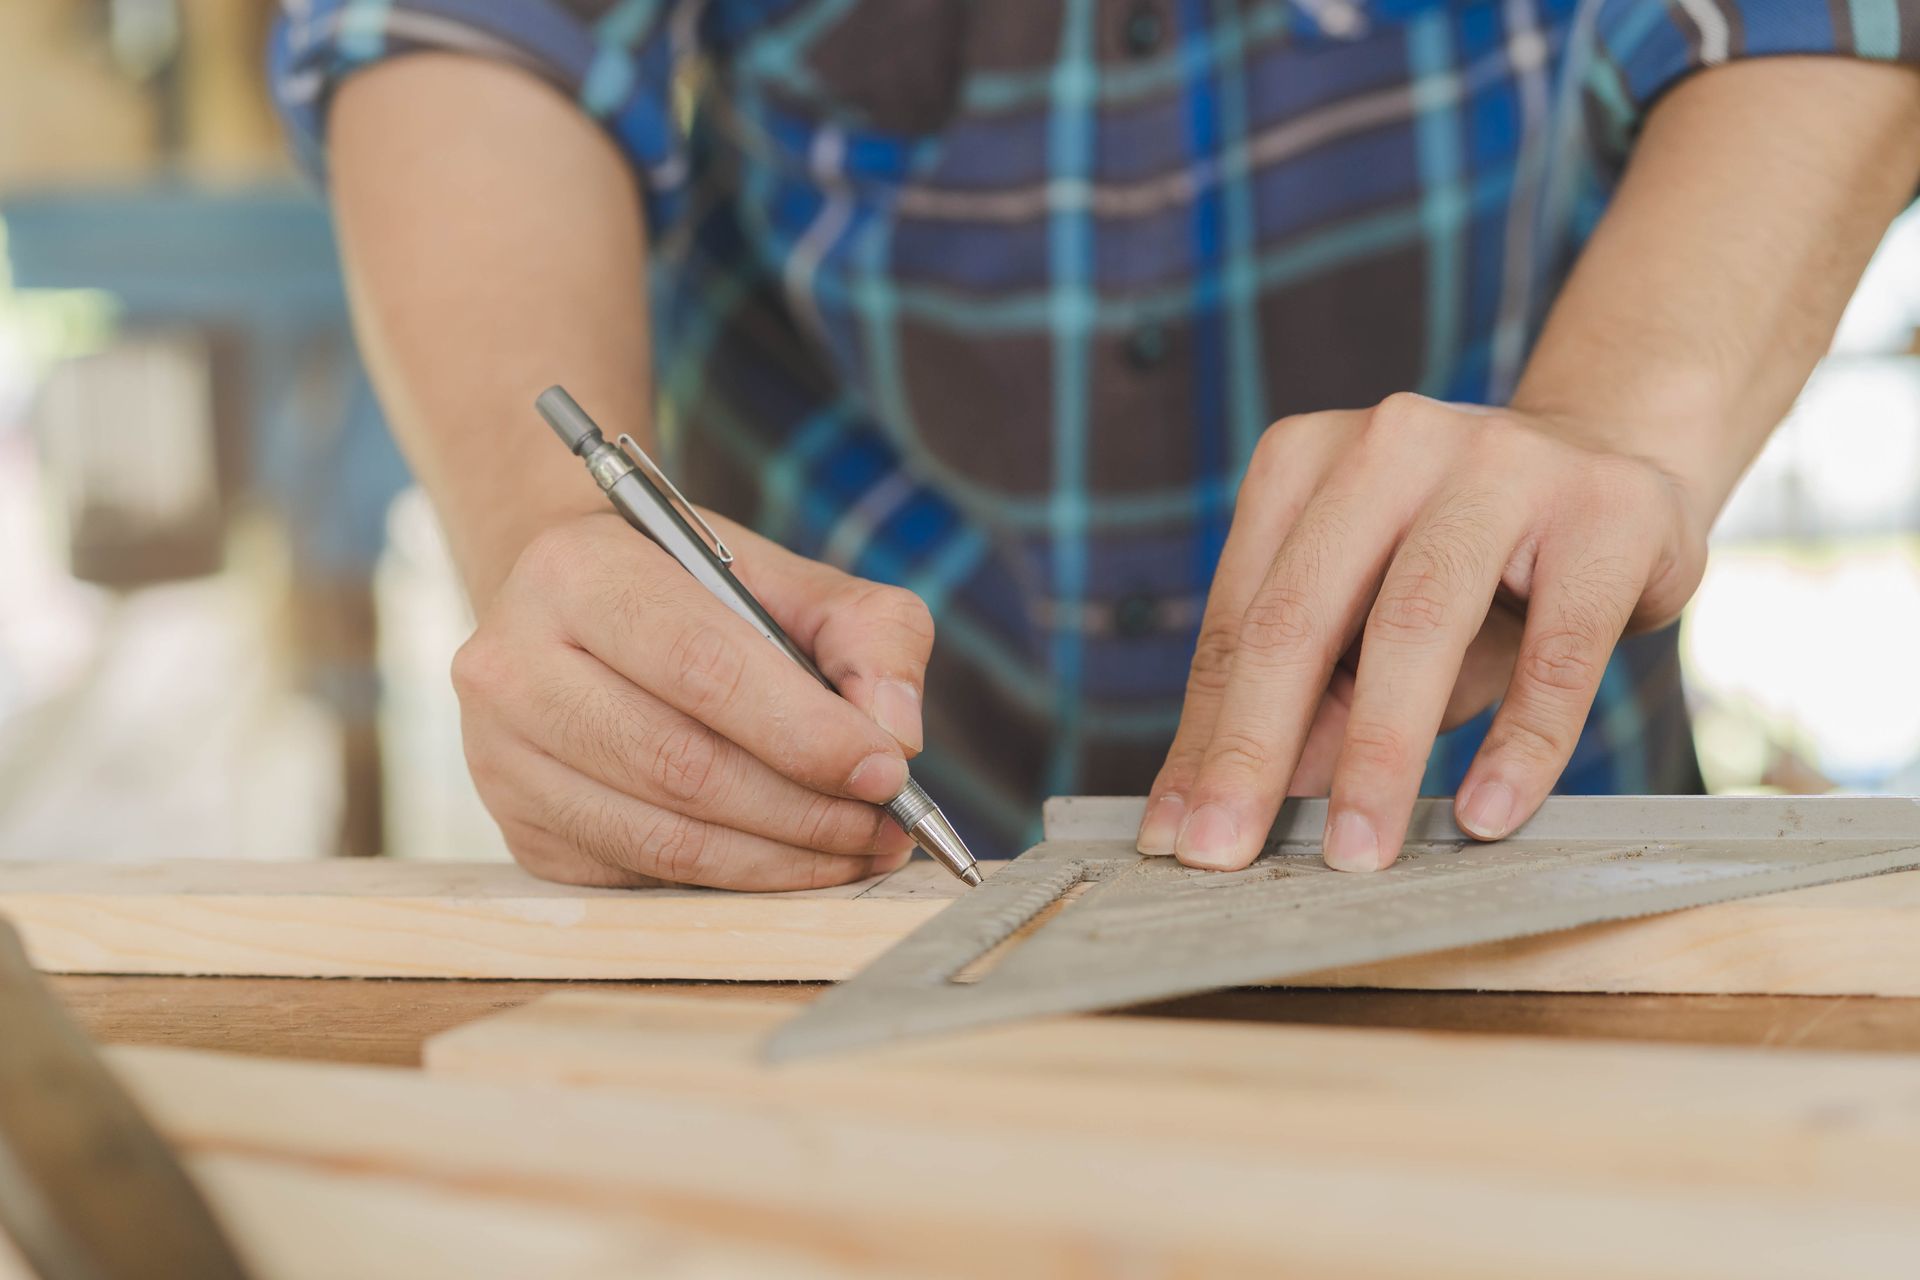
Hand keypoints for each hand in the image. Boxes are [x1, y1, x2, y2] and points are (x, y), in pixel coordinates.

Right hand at [454, 511, 931, 888]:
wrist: (578, 614)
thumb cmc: (694, 596)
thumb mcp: (788, 580)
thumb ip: (868, 633)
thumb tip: (896, 732)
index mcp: (576, 571)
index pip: (702, 666)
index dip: (804, 730)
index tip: (887, 770)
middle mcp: (512, 662)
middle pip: (682, 764)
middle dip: (805, 808)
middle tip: (885, 824)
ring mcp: (500, 756)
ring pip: (664, 836)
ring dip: (781, 858)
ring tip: (857, 848)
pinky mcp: (520, 830)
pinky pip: (644, 875)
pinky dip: (735, 879)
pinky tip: (793, 860)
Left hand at [1137, 393, 1709, 872]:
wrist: (1617, 468)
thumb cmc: (1465, 565)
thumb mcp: (1369, 621)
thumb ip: (1312, 697)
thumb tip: (1248, 802)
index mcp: (1302, 461)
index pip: (1238, 620)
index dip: (1203, 736)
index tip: (1174, 834)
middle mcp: (1389, 445)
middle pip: (1301, 615)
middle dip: (1256, 749)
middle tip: (1224, 853)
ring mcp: (1500, 463)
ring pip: (1416, 623)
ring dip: (1379, 752)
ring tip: (1356, 851)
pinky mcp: (1607, 511)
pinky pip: (1555, 651)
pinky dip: (1521, 743)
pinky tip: (1489, 814)